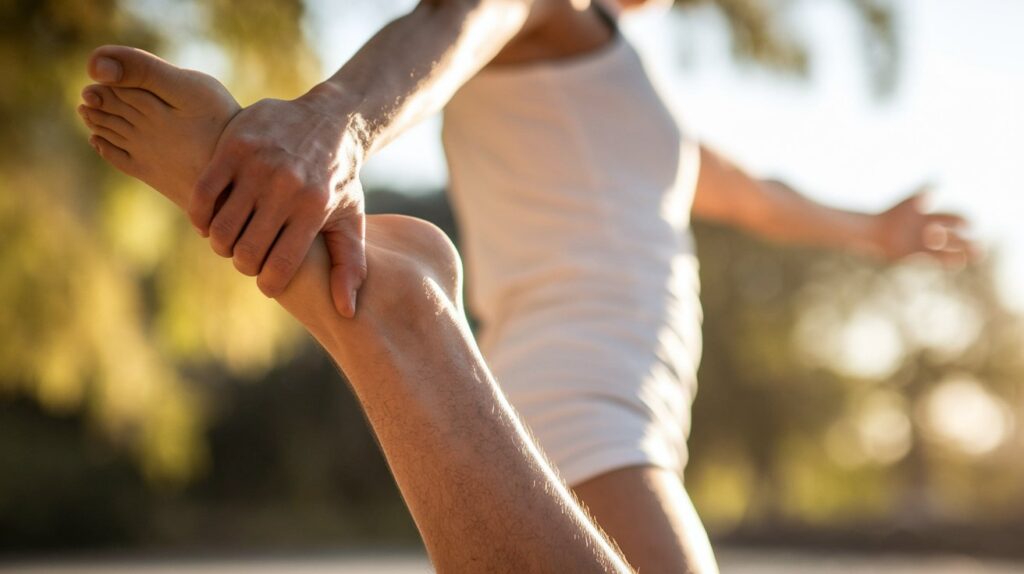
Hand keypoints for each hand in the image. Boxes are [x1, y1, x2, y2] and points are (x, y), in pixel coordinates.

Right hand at [189, 88, 367, 316]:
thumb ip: (350, 266)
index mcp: (314, 209)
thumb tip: (346, 312)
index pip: (280, 267)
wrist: (331, 120)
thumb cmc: (339, 180)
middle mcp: (286, 187)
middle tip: (247, 257)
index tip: (268, 281)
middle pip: (246, 251)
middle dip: (243, 264)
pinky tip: (210, 220)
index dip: (268, 284)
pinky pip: (203, 195)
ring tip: (231, 239)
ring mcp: (258, 166)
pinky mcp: (234, 147)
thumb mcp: (351, 220)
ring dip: (221, 243)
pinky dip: (200, 216)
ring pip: (222, 227)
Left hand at [873, 188, 975, 267]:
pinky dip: (946, 259)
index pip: (955, 219)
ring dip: (960, 253)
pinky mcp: (916, 255)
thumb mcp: (911, 201)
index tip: (967, 224)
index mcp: (932, 218)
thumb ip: (925, 188)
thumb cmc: (892, 213)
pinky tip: (956, 260)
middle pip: (956, 237)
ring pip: (948, 251)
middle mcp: (930, 231)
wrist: (874, 229)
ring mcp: (924, 244)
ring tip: (970, 257)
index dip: (963, 221)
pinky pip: (935, 259)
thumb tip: (939, 176)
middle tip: (978, 248)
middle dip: (967, 242)